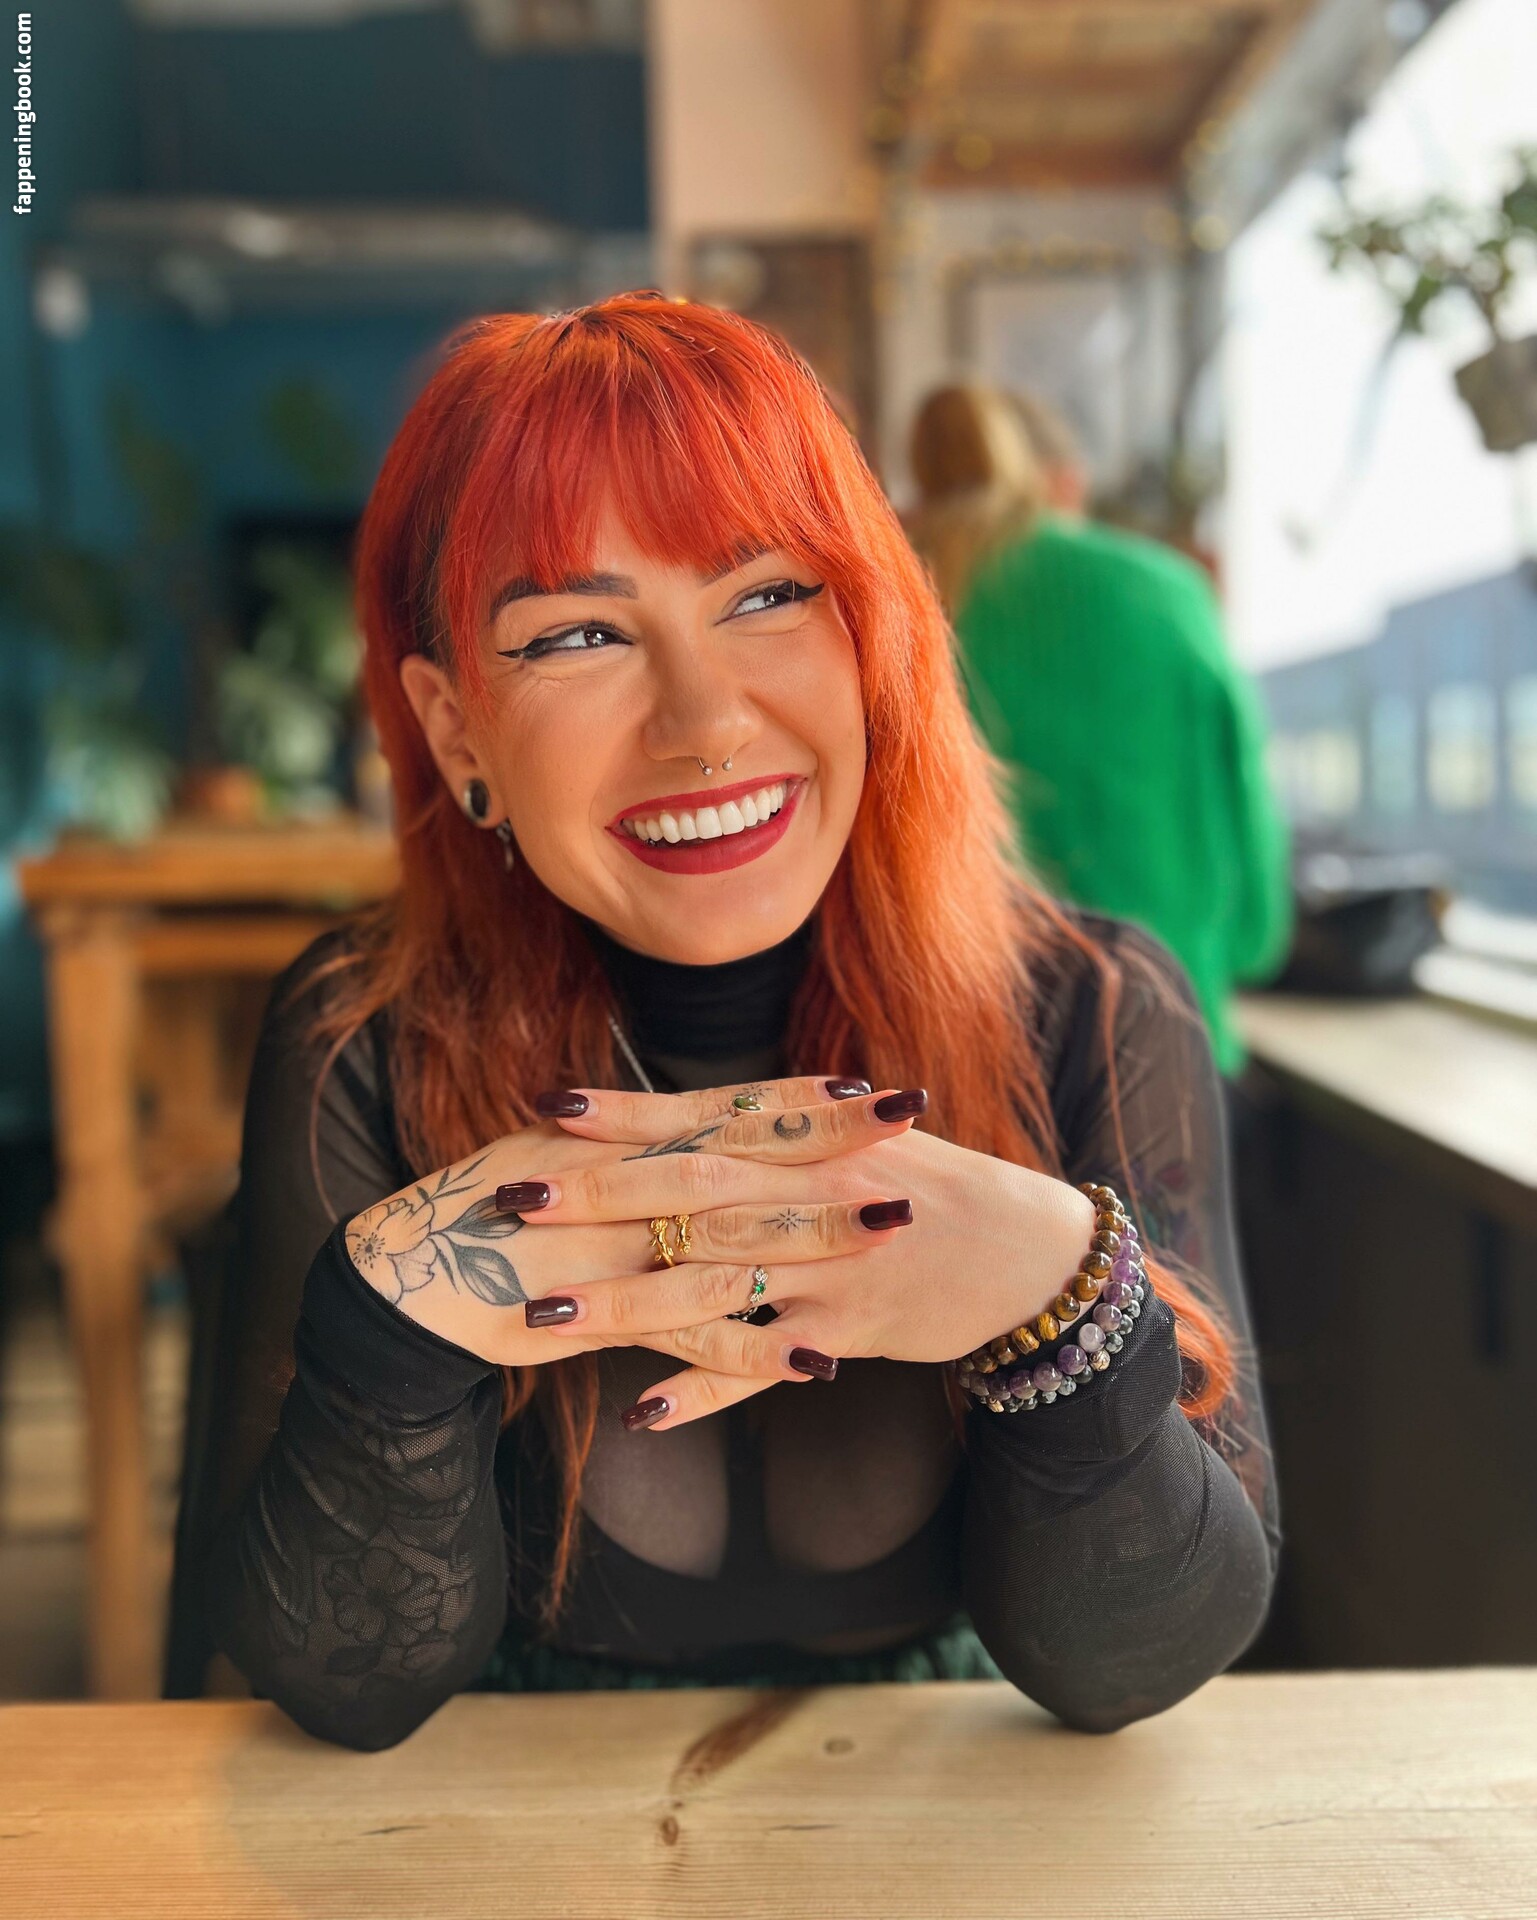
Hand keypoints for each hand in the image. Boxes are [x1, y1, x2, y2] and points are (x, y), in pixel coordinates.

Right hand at [341, 1074, 918, 1374]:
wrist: (408, 1271)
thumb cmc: (491, 1210)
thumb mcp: (564, 1154)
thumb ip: (637, 1141)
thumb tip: (706, 1119)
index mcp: (620, 1140)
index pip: (728, 1111)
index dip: (803, 1103)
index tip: (873, 1092)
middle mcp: (624, 1184)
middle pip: (744, 1163)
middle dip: (832, 1150)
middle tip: (915, 1132)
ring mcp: (614, 1250)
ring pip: (730, 1243)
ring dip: (815, 1240)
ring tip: (891, 1235)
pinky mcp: (598, 1317)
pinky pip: (686, 1338)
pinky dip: (751, 1351)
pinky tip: (815, 1362)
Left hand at [527, 1080, 1096, 1428]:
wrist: (1033, 1255)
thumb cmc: (941, 1190)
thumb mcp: (870, 1140)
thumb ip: (787, 1130)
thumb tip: (705, 1110)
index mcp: (814, 1139)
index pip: (703, 1118)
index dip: (627, 1114)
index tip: (549, 1106)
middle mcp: (815, 1194)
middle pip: (689, 1195)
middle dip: (594, 1198)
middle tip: (511, 1201)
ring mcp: (830, 1266)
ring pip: (708, 1285)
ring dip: (620, 1305)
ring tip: (539, 1321)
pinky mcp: (845, 1334)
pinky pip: (760, 1366)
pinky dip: (702, 1391)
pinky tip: (638, 1410)